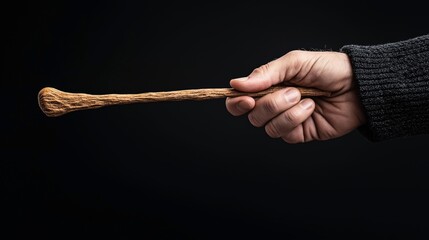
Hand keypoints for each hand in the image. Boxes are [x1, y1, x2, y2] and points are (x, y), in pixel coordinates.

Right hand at [225, 50, 366, 142]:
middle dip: (270, 104)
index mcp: (269, 86)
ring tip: (305, 98)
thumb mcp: (296, 62)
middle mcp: (275, 104)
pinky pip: (285, 134)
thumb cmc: (329, 69)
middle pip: (252, 115)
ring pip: (267, 126)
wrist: (359, 86)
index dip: (236, 103)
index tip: (245, 99)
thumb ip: (266, 73)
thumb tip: (236, 84)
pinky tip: (311, 108)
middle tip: (291, 92)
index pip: (240, 100)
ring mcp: (286, 120)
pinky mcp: (299, 133)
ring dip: (286, 111)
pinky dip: (296, 118)